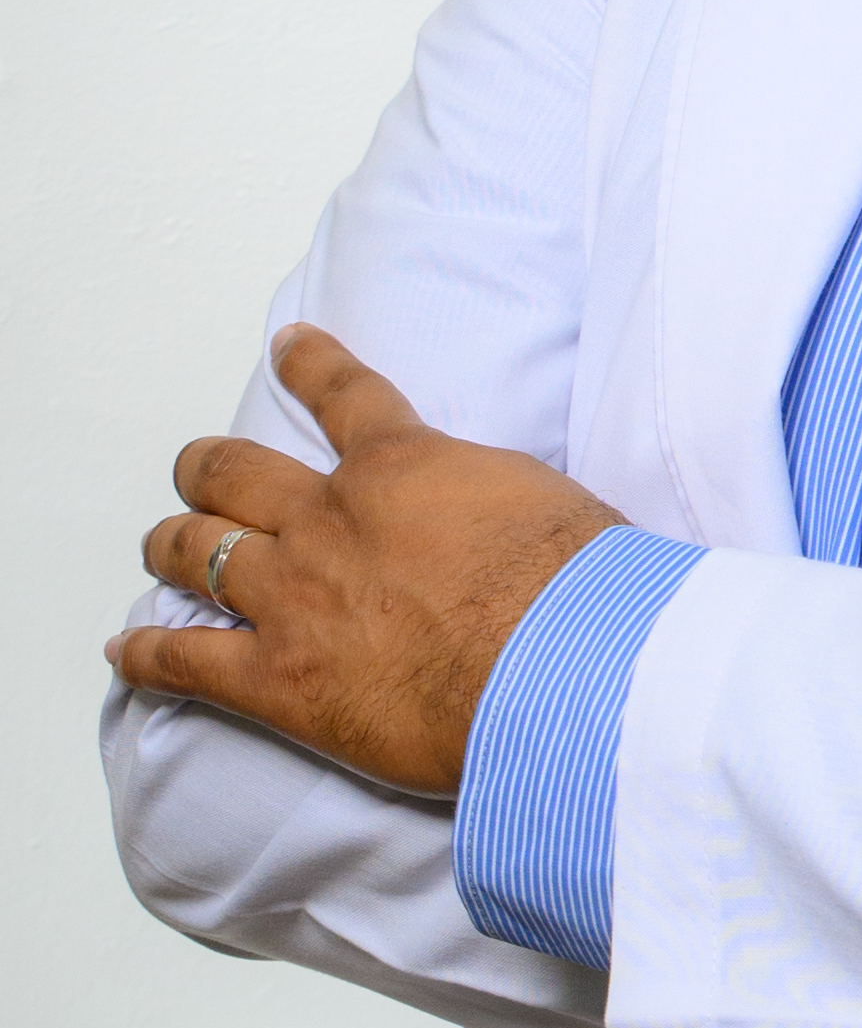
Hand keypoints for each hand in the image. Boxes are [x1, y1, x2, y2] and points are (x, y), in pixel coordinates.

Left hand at [108, 328, 626, 792]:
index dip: (307, 363)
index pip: (341, 392)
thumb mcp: (547, 500)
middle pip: (237, 473)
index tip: (288, 346)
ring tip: (160, 542)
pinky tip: (123, 650)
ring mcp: (292, 597)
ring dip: (171, 543)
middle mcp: (329, 519)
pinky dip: (147, 654)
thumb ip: (495, 496)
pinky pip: (186, 661)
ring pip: (195, 551)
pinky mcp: (277, 680)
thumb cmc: (573, 588)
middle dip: (209, 466)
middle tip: (201, 467)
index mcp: (401, 465)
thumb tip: (504, 512)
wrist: (554, 666)